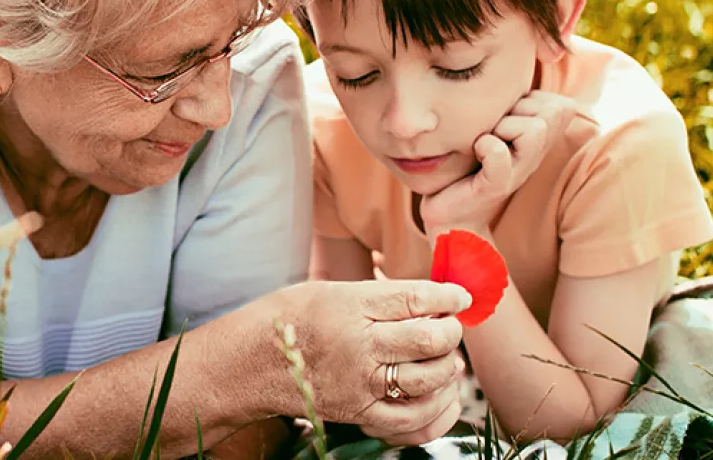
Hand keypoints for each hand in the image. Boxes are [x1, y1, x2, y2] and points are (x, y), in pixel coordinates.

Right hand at [273, 279, 470, 445]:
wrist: (251, 362)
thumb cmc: (292, 319)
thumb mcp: (333, 290)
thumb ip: (381, 295)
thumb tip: (432, 298)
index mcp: (351, 307)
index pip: (416, 298)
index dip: (449, 296)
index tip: (461, 297)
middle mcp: (359, 346)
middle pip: (430, 339)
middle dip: (451, 331)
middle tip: (449, 326)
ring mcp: (361, 385)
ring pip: (429, 379)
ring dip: (448, 367)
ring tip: (444, 357)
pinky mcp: (359, 414)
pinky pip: (414, 421)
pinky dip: (438, 409)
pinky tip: (442, 394)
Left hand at [420, 91, 575, 233]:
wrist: (449, 214)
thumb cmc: (468, 166)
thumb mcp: (493, 128)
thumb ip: (510, 106)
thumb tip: (523, 79)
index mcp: (538, 141)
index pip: (562, 105)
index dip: (534, 101)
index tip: (508, 115)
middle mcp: (535, 156)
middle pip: (555, 111)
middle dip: (521, 109)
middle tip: (495, 126)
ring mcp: (519, 172)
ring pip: (535, 129)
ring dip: (505, 126)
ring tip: (486, 138)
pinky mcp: (496, 186)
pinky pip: (500, 153)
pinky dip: (487, 146)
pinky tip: (476, 151)